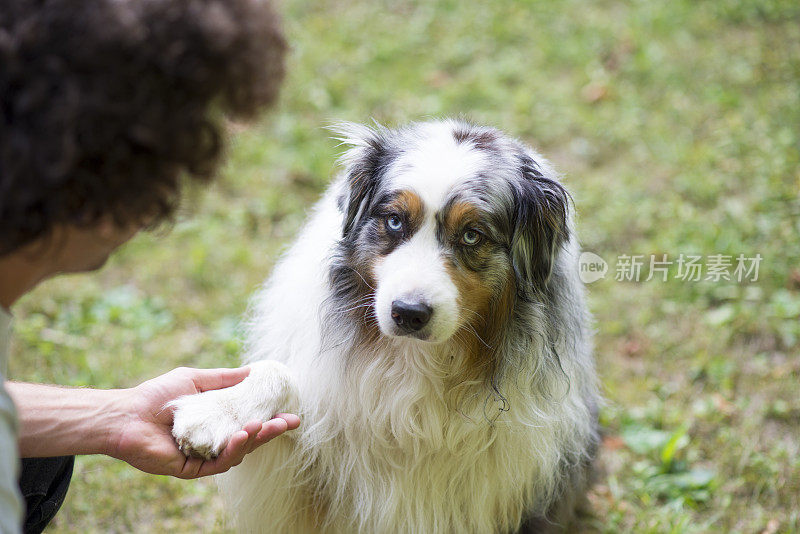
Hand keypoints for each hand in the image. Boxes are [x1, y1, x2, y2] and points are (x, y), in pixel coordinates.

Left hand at [107, 366, 299, 478]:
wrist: (125, 415)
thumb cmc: (157, 395)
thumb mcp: (196, 379)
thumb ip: (224, 378)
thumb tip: (253, 370)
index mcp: (216, 421)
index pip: (249, 421)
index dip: (270, 417)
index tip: (290, 410)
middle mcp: (213, 439)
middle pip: (249, 439)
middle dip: (271, 431)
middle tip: (291, 422)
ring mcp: (203, 456)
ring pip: (238, 453)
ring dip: (255, 439)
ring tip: (264, 425)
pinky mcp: (192, 469)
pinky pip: (219, 463)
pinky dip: (233, 450)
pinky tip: (242, 436)